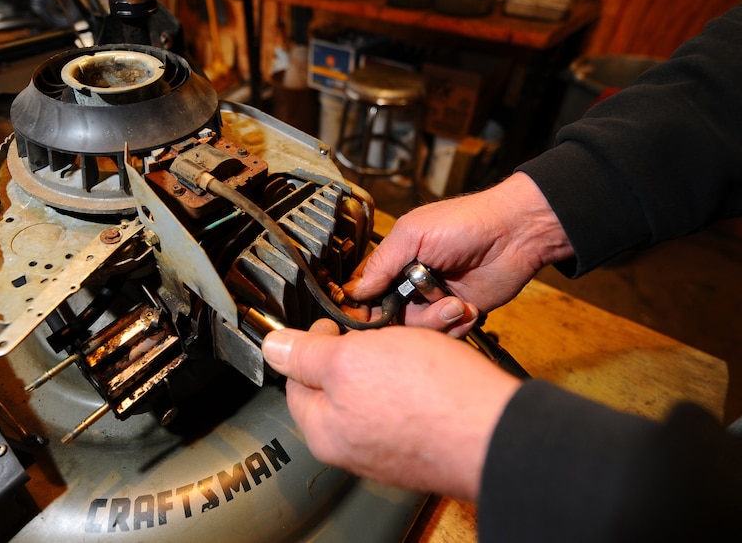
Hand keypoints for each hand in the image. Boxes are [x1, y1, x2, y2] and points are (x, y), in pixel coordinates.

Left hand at [262, 319, 521, 500]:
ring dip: (393, 357)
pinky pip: (411, 401)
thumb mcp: (350, 360)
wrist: (499, 432)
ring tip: (416, 342)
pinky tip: (437, 365)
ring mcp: (391, 447)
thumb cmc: (429, 399)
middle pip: (340, 384)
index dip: (312, 343)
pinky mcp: (425, 443)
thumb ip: (306, 354)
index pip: (296, 380)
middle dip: (359, 348)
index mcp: (325, 431)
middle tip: (381, 330)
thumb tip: (273, 347)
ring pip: (379, 388)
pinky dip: (420, 376)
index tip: (335, 324)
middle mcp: (354, 447)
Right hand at [346, 173, 573, 332]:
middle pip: (387, 319)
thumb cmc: (463, 224)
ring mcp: (433, 301)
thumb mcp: (413, 234)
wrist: (514, 235)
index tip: (366, 317)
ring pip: (416, 331)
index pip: (364, 292)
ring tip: (455, 303)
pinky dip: (456, 326)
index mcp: (393, 261)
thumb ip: (381, 262)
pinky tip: (467, 307)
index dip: (362, 308)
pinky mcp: (457, 314)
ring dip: (436, 320)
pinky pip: (445, 335)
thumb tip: (354, 292)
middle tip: (421, 304)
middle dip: (404, 317)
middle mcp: (409, 284)